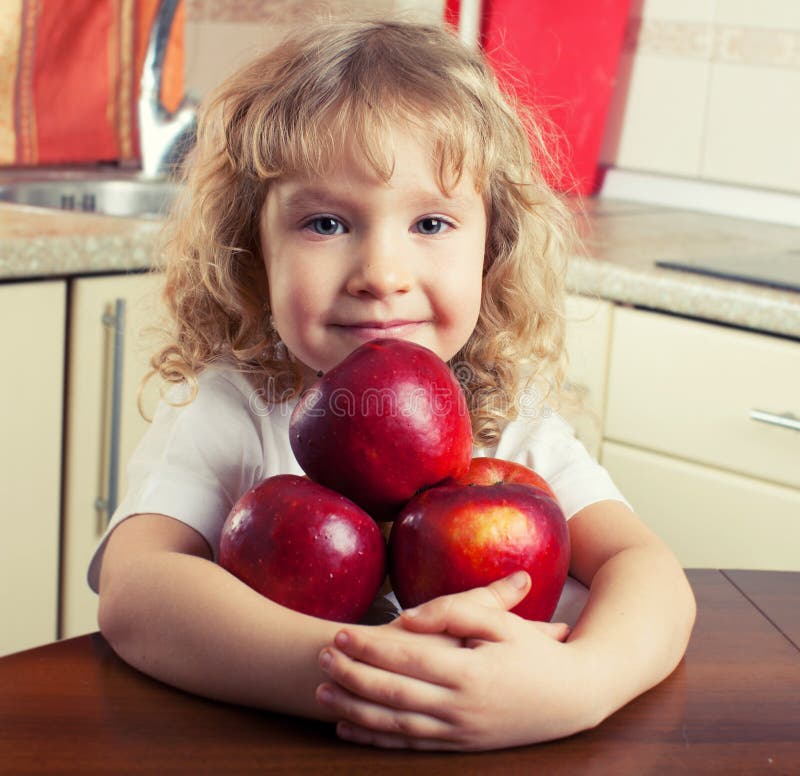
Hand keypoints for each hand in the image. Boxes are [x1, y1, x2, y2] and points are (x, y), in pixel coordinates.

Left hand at [315, 572, 588, 750]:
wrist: (574, 698)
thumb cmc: (538, 654)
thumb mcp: (504, 624)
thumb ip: (457, 612)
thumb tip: (409, 615)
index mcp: (470, 673)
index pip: (407, 660)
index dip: (370, 647)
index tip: (341, 632)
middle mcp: (460, 708)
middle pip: (392, 693)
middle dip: (352, 675)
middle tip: (319, 656)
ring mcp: (459, 731)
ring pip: (394, 724)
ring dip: (354, 709)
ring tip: (321, 692)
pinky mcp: (460, 745)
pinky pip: (410, 745)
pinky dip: (376, 739)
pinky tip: (349, 730)